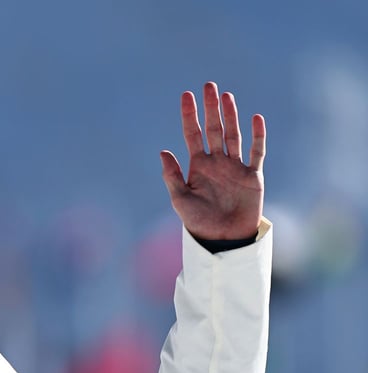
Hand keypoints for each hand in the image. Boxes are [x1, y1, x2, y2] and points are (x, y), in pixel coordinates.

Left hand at [160, 82, 265, 240]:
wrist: (222, 239)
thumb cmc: (198, 222)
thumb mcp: (180, 199)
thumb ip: (172, 176)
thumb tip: (162, 151)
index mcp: (198, 165)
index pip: (193, 134)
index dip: (189, 115)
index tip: (186, 95)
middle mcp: (216, 162)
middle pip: (214, 129)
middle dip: (211, 108)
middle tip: (208, 85)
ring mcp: (235, 167)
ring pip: (233, 135)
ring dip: (231, 116)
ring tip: (226, 96)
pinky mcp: (252, 176)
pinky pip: (256, 152)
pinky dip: (257, 136)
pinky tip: (256, 118)